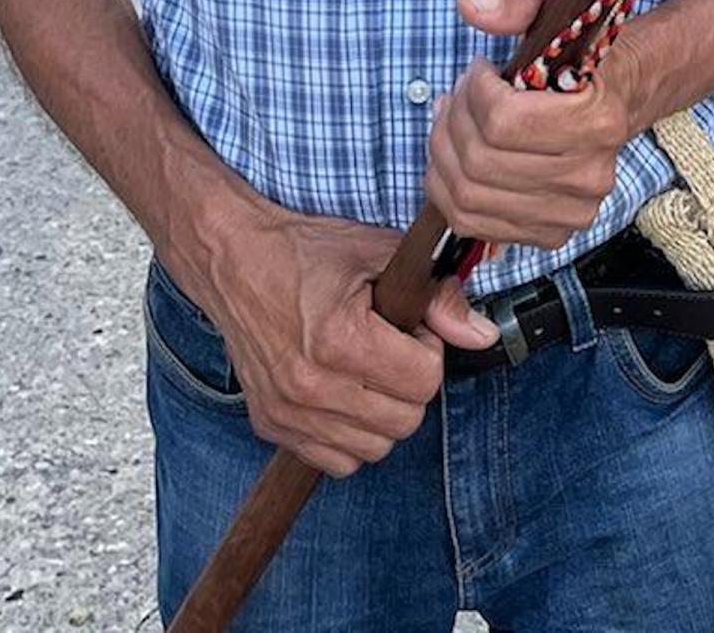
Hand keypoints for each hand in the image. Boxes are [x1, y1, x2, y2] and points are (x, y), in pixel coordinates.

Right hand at [189, 202, 493, 476]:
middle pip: (405, 420)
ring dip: (383, 413)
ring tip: (365, 368)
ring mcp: (287, 412)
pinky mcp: (271, 425)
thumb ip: (435, 296)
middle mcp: (310, 385)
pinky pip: (337, 462)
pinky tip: (343, 393)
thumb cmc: (303, 252)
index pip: (425, 381)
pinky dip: (350, 436)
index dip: (426, 350)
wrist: (232, 260)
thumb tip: (481, 335)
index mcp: (340, 340)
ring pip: (376, 448)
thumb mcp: (376, 253)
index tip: (406, 329)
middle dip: (410, 383)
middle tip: (388, 347)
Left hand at [424, 0, 635, 252]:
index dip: (474, 91)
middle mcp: (591, 175)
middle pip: (480, 161)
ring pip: (468, 196)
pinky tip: (454, 153)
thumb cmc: (584, 48)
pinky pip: (473, 223)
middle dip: (453, 120)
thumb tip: (470, 6)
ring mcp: (572, 211)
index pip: (504, 122)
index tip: (480, 69)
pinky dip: (447, 188)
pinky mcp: (552, 232)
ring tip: (452, 119)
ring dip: (443, 152)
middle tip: (458, 93)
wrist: (623, 91)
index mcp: (600, 118)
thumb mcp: (557, 4)